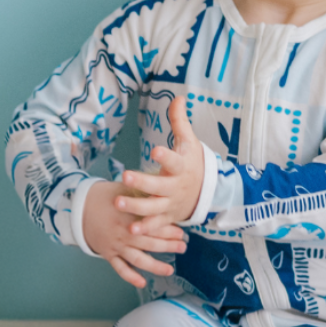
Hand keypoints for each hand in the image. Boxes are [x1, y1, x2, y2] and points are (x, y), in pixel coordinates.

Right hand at [81, 180, 186, 287]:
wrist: (79, 207)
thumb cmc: (106, 197)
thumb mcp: (125, 191)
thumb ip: (143, 195)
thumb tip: (164, 194)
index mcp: (129, 217)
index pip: (153, 225)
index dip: (169, 230)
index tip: (182, 233)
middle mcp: (124, 233)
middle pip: (150, 243)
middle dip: (168, 246)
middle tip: (183, 247)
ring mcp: (116, 246)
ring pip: (138, 259)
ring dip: (155, 266)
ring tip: (170, 270)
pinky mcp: (108, 254)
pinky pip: (120, 268)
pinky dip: (131, 277)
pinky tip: (142, 283)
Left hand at [118, 97, 205, 224]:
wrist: (207, 192)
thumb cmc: (192, 163)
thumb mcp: (189, 142)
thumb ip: (179, 122)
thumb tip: (177, 97)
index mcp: (181, 166)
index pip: (174, 160)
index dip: (166, 156)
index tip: (155, 150)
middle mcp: (176, 186)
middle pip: (159, 186)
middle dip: (143, 182)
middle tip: (125, 176)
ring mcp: (171, 203)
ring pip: (154, 207)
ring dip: (137, 207)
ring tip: (118, 203)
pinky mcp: (168, 217)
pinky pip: (156, 224)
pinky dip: (145, 228)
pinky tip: (131, 230)